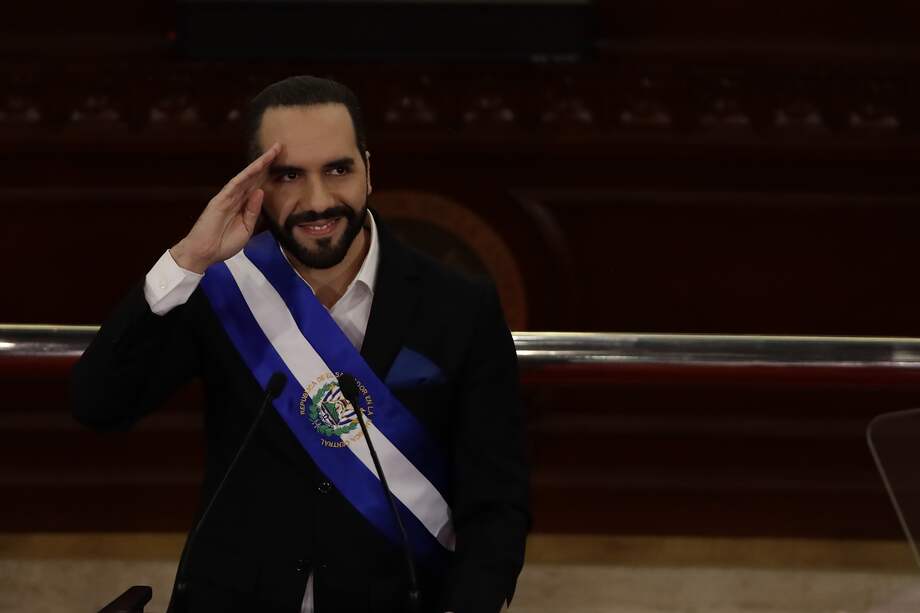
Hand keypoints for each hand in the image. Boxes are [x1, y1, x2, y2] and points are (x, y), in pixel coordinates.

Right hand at [170, 143, 281, 272]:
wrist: (205, 253)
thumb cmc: (224, 243)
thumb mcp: (246, 229)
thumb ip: (254, 212)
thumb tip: (261, 192)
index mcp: (243, 205)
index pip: (258, 185)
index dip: (269, 173)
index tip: (282, 161)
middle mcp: (236, 197)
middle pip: (254, 176)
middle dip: (266, 162)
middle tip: (279, 147)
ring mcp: (227, 198)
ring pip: (245, 177)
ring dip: (258, 165)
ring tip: (271, 153)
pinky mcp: (219, 201)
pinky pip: (233, 186)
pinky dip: (244, 177)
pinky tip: (254, 168)